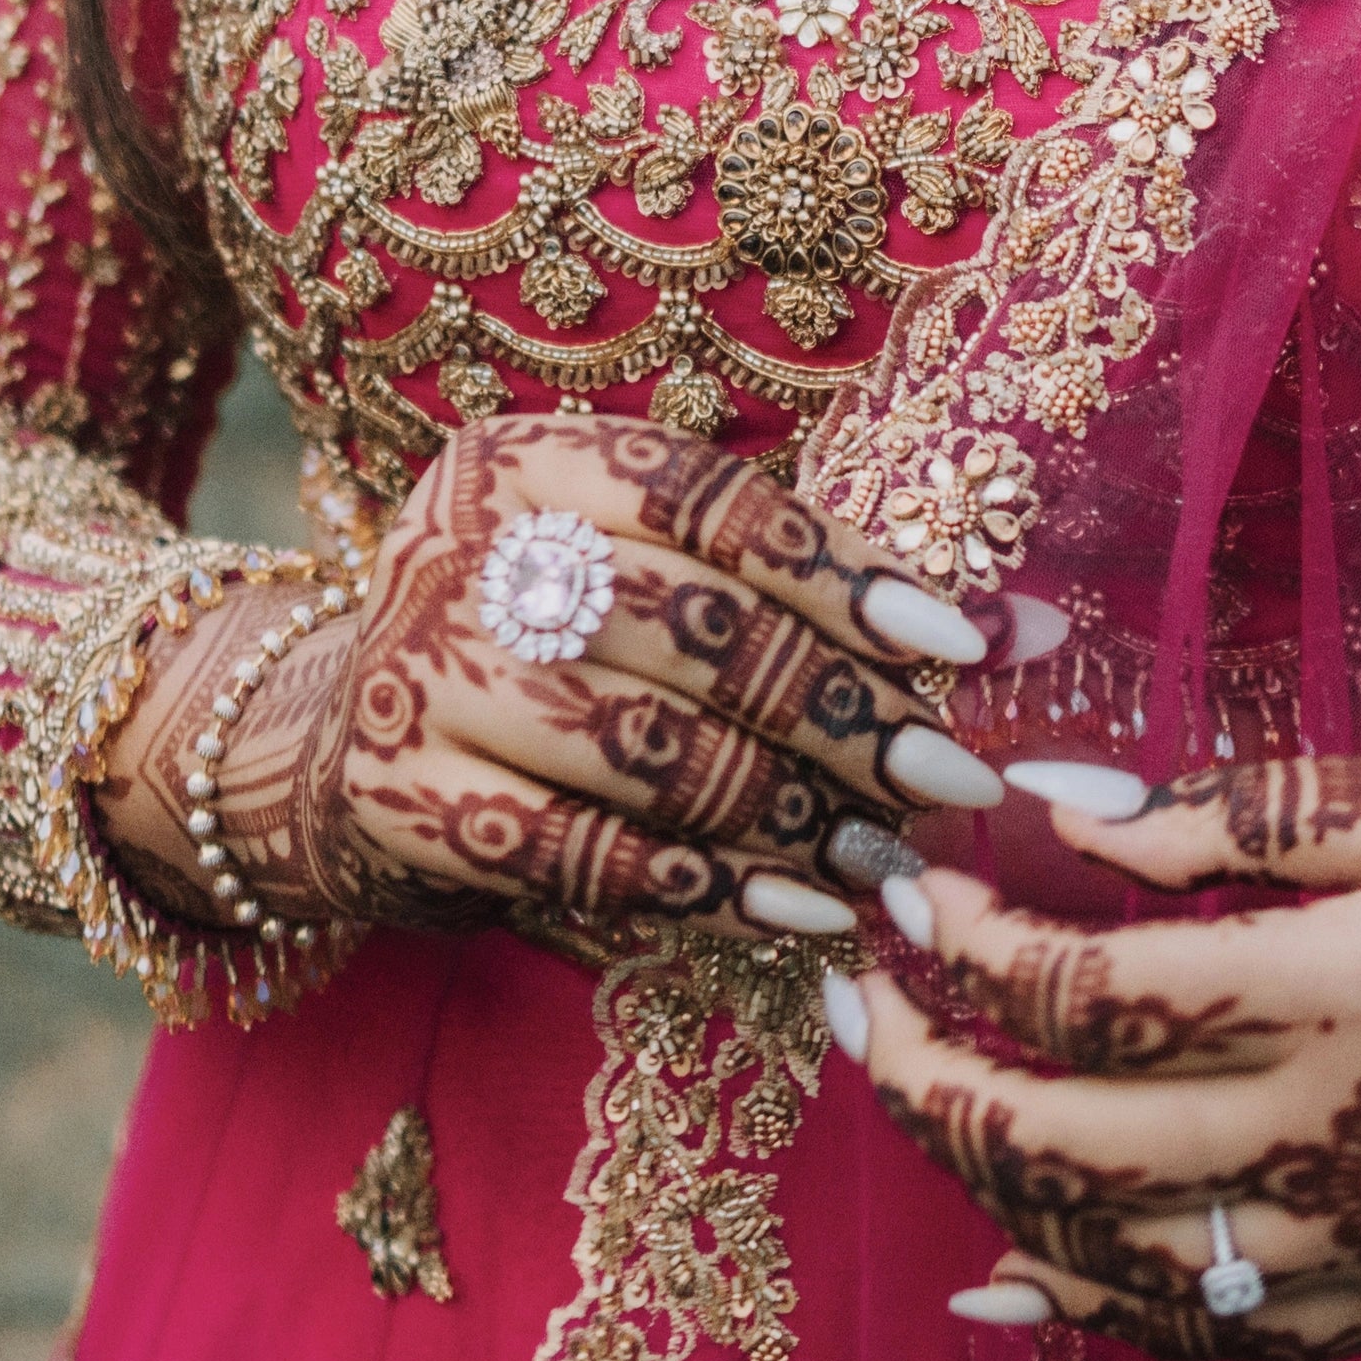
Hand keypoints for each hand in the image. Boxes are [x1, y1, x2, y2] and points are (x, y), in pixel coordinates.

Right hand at [100, 416, 1003, 955]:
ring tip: (887, 858)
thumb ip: (813, 591)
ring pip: (651, 747)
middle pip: (696, 631)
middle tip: (946, 781)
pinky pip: (585, 851)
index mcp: (531, 453)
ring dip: (791, 815)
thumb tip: (1031, 633)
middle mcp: (465, 544)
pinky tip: (788, 906)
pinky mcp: (402, 797)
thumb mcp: (644, 576)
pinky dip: (703, 884)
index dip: (847, 574)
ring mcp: (423, 670)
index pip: (716, 504)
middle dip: (842, 715)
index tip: (959, 649)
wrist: (328, 737)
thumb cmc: (545, 643)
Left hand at [827, 755, 1360, 1358]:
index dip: (966, 940)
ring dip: (977, 1182)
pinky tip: (1008, 1274)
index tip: (911, 878)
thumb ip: (1238, 812)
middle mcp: (1328, 1144)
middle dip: (920, 1070)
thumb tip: (1063, 813)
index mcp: (1336, 991)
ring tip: (908, 1092)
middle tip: (850, 994)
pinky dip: (1084, 1310)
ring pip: (1103, 1255)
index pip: (1083, 992)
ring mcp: (1356, 1251)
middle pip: (1056, 1142)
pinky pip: (1199, 1337)